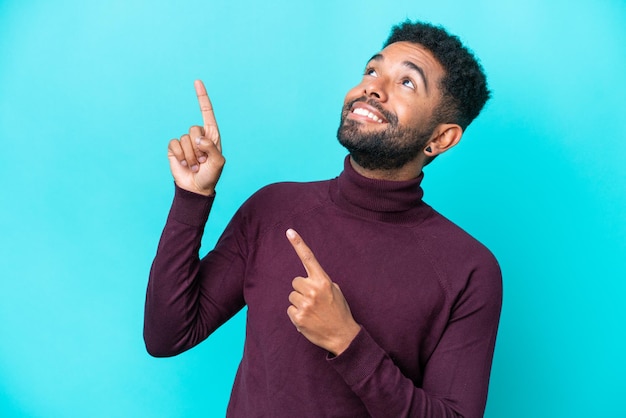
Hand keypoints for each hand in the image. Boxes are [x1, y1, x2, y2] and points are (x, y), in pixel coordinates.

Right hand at [167, 80, 224, 195]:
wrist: (197, 188)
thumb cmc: (211, 175)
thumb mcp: (218, 162)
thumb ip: (211, 147)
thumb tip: (197, 137)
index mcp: (212, 135)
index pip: (207, 112)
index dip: (202, 97)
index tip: (197, 82)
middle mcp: (198, 135)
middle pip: (194, 128)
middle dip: (199, 148)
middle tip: (203, 161)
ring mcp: (186, 141)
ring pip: (185, 139)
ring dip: (191, 156)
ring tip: (195, 165)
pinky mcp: (174, 148)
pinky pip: (175, 144)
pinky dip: (181, 156)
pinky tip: (185, 164)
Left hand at [286, 229, 360, 355]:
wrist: (343, 336)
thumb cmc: (340, 311)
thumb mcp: (336, 291)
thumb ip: (321, 282)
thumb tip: (308, 280)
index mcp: (323, 281)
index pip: (309, 258)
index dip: (298, 244)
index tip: (289, 231)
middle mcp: (313, 290)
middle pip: (295, 281)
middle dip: (302, 289)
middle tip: (313, 300)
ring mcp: (304, 305)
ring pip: (292, 296)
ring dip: (299, 302)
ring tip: (312, 310)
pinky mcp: (298, 317)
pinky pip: (290, 310)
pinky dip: (297, 314)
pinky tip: (308, 319)